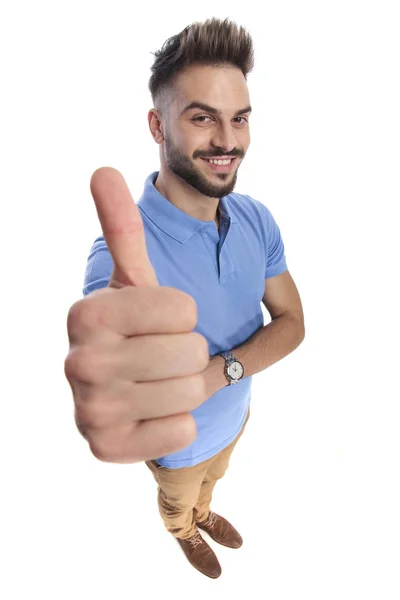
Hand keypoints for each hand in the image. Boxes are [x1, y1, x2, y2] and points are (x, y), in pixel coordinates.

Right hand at [64, 167, 209, 463]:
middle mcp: (78, 363)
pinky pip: (181, 431)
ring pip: (191, 392)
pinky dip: (176, 423)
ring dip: (185, 387)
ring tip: (155, 383)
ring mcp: (89, 411)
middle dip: (188, 353)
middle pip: (191, 352)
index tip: (157, 320)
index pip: (184, 309)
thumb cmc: (133, 328)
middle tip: (159, 356)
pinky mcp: (105, 449)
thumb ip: (122, 228)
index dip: (182, 314)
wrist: (116, 387)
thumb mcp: (132, 280)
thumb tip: (103, 170)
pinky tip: (148, 414)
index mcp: (85, 314)